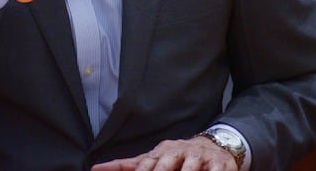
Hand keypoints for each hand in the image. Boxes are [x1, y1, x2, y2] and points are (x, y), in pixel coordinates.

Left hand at [91, 137, 238, 170]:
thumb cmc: (177, 156)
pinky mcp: (219, 166)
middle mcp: (179, 152)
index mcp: (162, 152)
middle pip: (166, 165)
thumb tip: (95, 169)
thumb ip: (127, 165)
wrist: (214, 146)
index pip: (146, 163)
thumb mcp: (154, 158)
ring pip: (190, 168)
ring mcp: (199, 158)